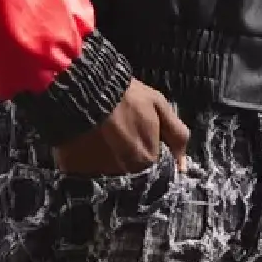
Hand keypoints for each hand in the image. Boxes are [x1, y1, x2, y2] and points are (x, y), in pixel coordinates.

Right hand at [52, 78, 188, 176]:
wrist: (86, 87)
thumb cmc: (127, 96)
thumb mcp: (159, 106)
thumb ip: (176, 135)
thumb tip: (183, 166)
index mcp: (146, 160)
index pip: (153, 166)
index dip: (147, 147)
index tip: (139, 133)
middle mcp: (125, 174)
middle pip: (131, 171)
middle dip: (128, 155)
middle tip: (120, 133)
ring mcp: (100, 174)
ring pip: (110, 172)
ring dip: (109, 158)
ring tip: (104, 135)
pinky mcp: (77, 171)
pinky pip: (87, 171)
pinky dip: (89, 159)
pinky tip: (88, 141)